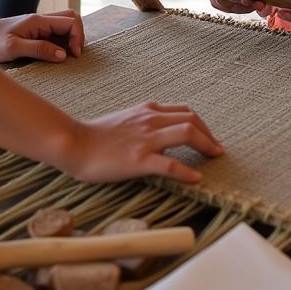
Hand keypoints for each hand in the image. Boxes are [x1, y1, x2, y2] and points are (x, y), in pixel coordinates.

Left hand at [0, 9, 84, 63]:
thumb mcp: (13, 48)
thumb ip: (39, 49)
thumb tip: (63, 55)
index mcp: (39, 21)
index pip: (70, 22)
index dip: (77, 38)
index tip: (73, 55)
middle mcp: (42, 20)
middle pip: (72, 18)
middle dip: (78, 36)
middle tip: (73, 55)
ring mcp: (41, 25)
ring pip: (66, 25)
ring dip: (72, 39)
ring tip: (67, 57)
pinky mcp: (38, 32)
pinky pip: (58, 33)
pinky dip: (64, 43)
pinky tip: (57, 55)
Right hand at [64, 102, 223, 183]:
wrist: (74, 142)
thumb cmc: (96, 135)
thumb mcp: (126, 119)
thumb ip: (145, 121)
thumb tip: (160, 130)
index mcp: (148, 110)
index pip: (185, 111)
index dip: (201, 124)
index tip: (208, 137)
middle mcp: (151, 120)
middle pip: (192, 120)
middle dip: (209, 134)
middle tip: (216, 150)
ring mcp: (146, 139)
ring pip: (187, 133)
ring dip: (206, 145)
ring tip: (214, 157)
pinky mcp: (139, 159)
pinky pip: (170, 165)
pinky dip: (187, 172)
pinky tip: (197, 179)